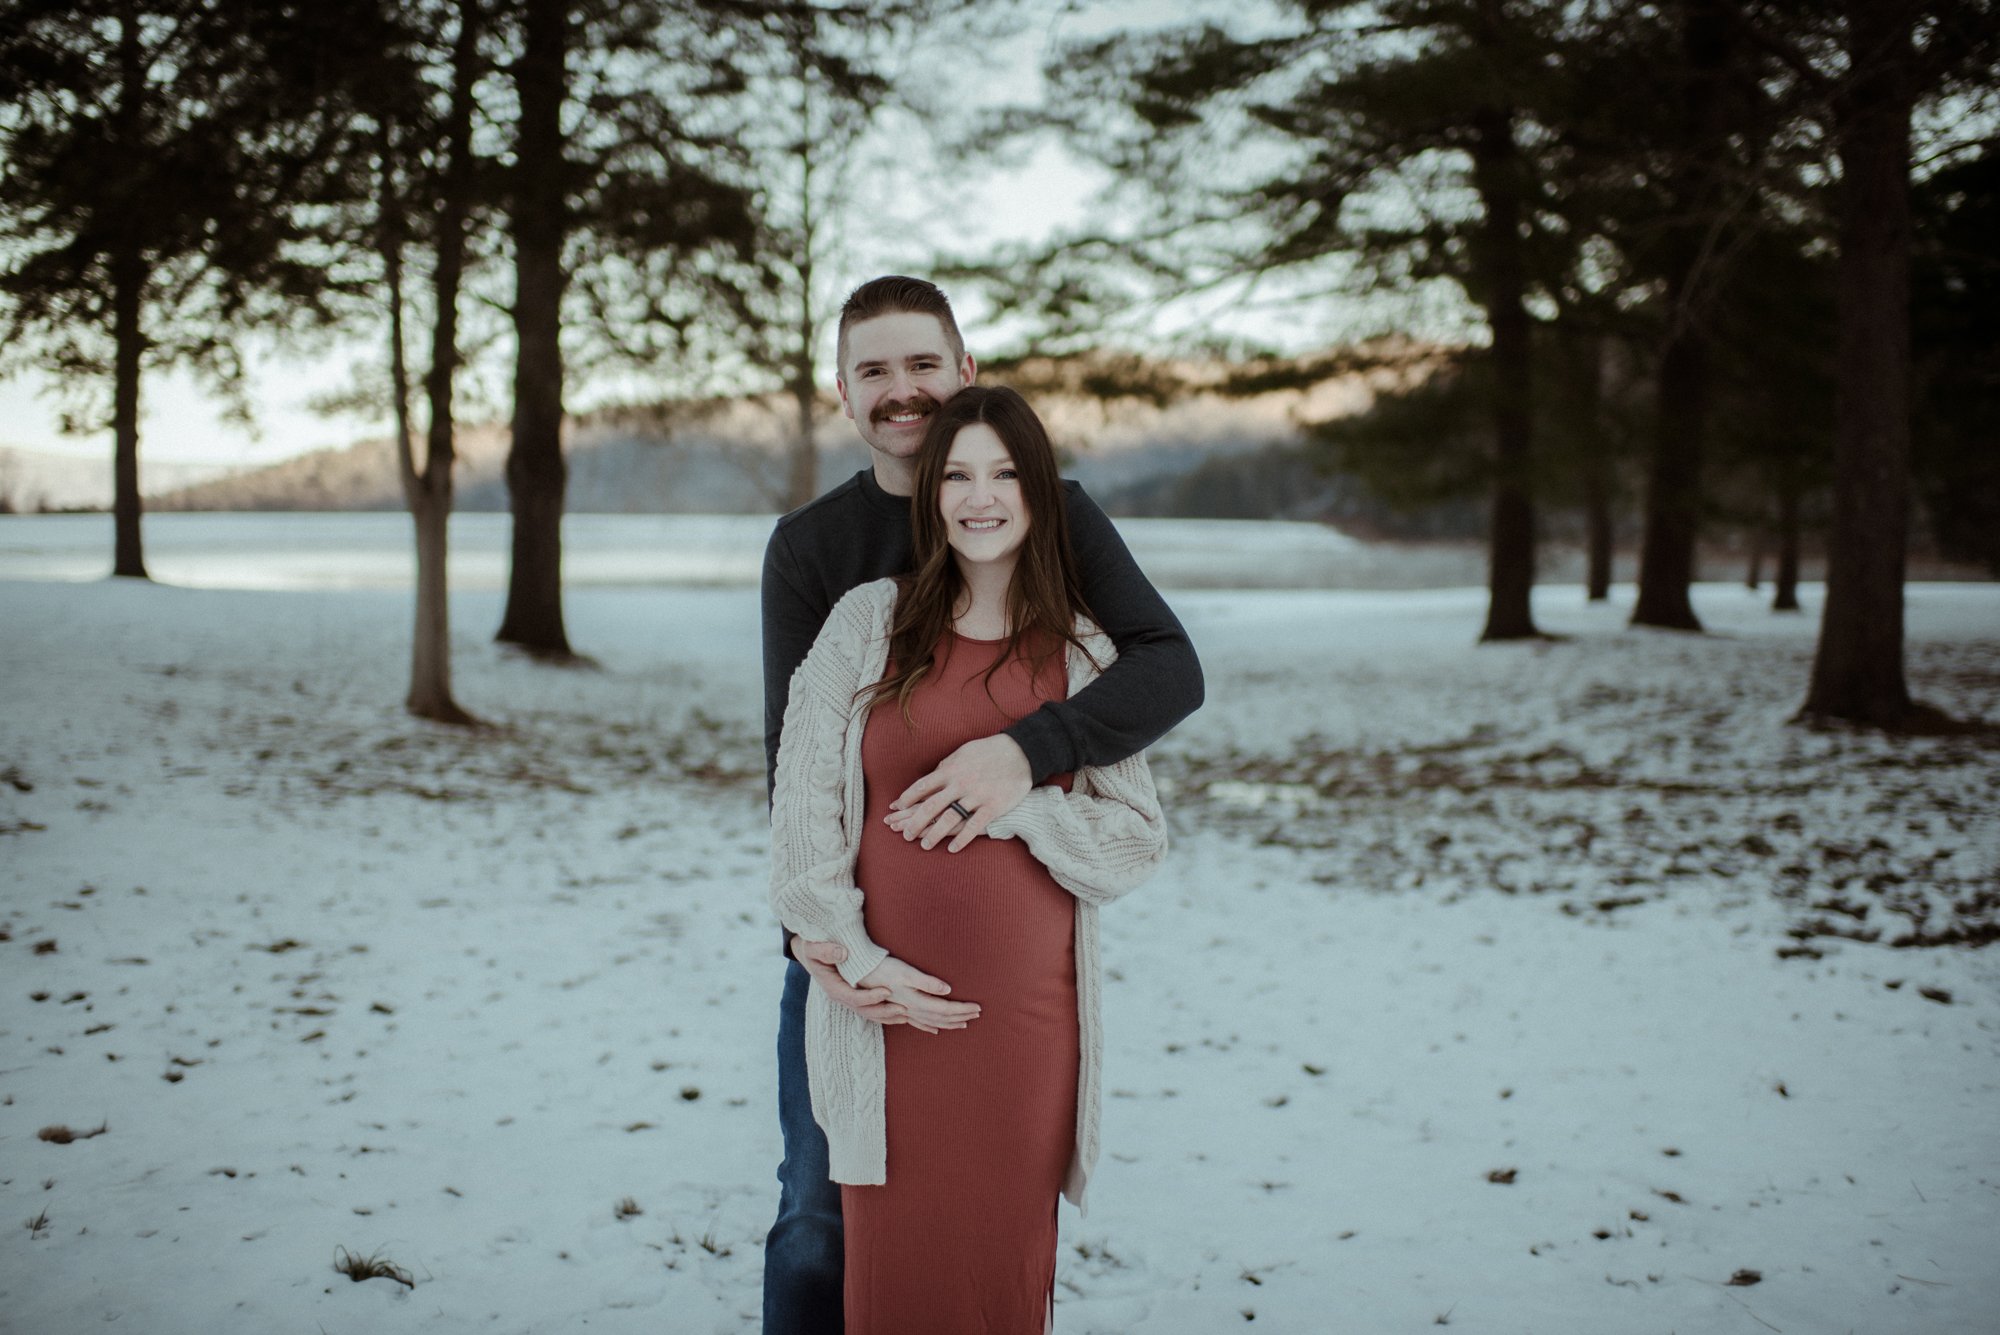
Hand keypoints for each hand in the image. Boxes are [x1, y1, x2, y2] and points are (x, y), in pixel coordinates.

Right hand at [790, 936, 903, 1025]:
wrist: (809, 953)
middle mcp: (841, 996)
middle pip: (864, 1010)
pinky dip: (884, 1013)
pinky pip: (870, 1009)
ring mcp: (847, 998)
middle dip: (883, 1010)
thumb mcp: (814, 947)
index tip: (887, 991)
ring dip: (887, 1015)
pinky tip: (899, 1014)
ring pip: (868, 1013)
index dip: (870, 997)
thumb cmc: (812, 948)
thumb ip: (826, 950)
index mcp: (833, 987)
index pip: (853, 997)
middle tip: (903, 1008)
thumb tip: (843, 954)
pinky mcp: (854, 996)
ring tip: (906, 1015)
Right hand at [855, 955, 979, 1034]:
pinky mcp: (898, 1009)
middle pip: (942, 1017)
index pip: (946, 1008)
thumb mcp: (906, 971)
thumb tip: (948, 990)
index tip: (978, 1007)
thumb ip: (927, 982)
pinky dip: (929, 1026)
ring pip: (932, 1021)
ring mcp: (904, 1011)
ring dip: (949, 1022)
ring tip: (964, 1023)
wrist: (860, 973)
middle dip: (961, 1016)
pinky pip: (918, 1023)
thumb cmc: (883, 968)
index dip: (963, 1009)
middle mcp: (912, 1009)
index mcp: (917, 1000)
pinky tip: (936, 1029)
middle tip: (978, 1014)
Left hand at [885, 733, 1031, 852]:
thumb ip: (947, 765)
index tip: (895, 808)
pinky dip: (961, 838)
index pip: (922, 786)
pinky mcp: (993, 806)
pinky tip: (951, 849)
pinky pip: (974, 826)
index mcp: (951, 770)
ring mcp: (976, 796)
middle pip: (930, 806)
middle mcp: (960, 784)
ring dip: (933, 833)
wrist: (1021, 753)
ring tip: (923, 845)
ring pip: (949, 818)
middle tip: (903, 834)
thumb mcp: (964, 752)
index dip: (907, 798)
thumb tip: (933, 774)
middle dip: (913, 821)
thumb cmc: (990, 752)